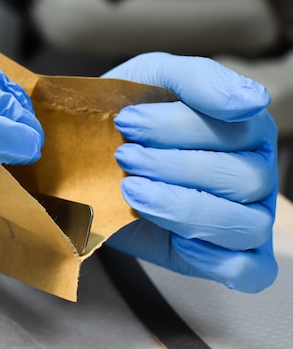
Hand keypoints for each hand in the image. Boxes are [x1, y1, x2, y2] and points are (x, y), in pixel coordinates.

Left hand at [103, 52, 277, 292]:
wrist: (94, 158)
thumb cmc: (133, 116)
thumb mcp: (155, 79)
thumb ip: (199, 80)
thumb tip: (252, 100)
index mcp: (245, 129)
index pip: (235, 128)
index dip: (177, 126)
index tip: (126, 121)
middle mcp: (254, 172)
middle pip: (242, 177)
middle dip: (173, 167)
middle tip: (124, 158)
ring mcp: (246, 216)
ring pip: (245, 224)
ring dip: (185, 209)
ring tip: (133, 193)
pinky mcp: (228, 256)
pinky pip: (249, 270)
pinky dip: (217, 260)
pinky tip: (177, 241)